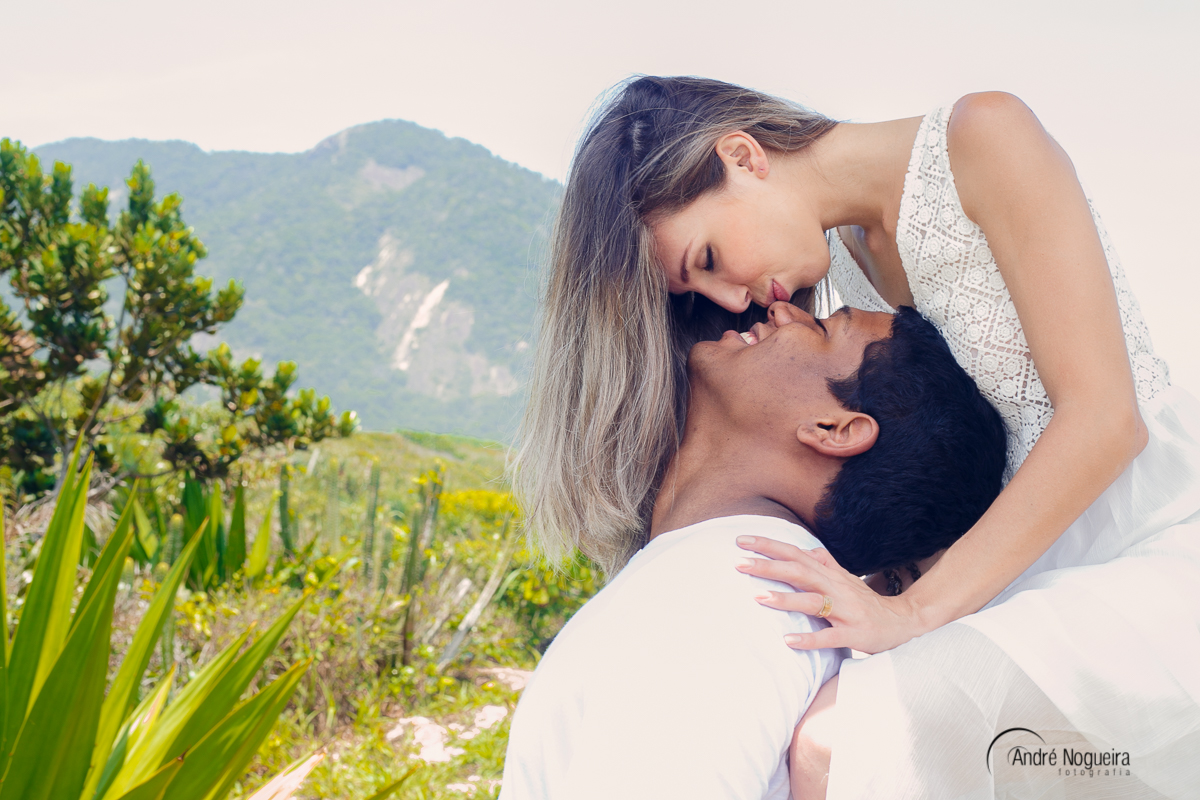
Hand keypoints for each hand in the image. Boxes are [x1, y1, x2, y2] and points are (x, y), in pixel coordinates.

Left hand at [735, 536, 930, 654]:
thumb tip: (805, 550)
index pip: (796, 554)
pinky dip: (810, 639)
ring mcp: (846, 611)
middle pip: (800, 572)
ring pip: (814, 602)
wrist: (904, 622)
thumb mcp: (846, 578)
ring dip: (786, 600)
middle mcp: (836, 588)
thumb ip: (825, 563)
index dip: (770, 546)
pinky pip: (831, 637)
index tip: (741, 540)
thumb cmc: (866, 601)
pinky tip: (788, 641)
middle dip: (769, 566)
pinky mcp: (855, 634)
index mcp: (831, 574)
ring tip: (758, 598)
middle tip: (739, 563)